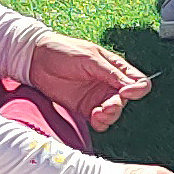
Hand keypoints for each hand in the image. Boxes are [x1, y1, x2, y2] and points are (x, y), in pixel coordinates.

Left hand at [19, 29, 150, 133]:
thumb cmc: (63, 51)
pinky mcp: (85, 109)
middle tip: (107, 106)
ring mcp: (97, 97)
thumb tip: (132, 86)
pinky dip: (100, 123)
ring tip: (98, 113)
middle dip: (118, 106)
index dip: (137, 89)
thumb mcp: (90, 58)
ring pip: (114, 113)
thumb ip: (111, 73)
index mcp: (115, 67)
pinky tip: (93, 118)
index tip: (125, 92)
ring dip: (110, 116)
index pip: (138, 82)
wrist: (35, 59)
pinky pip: (99, 121)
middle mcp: (109, 84)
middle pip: (126, 101)